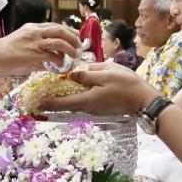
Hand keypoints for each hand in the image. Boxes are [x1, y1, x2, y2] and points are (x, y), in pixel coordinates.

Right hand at [0, 23, 80, 74]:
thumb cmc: (4, 54)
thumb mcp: (22, 46)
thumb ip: (37, 51)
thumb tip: (51, 62)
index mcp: (32, 28)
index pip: (54, 26)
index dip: (67, 31)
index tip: (75, 36)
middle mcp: (35, 32)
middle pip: (60, 30)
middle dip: (73, 37)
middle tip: (80, 45)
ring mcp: (34, 42)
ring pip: (59, 41)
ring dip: (70, 49)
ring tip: (75, 55)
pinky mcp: (34, 54)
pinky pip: (52, 56)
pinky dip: (60, 61)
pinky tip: (62, 65)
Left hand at [40, 62, 162, 115]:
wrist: (144, 100)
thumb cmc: (127, 85)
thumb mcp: (106, 73)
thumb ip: (87, 74)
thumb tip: (72, 74)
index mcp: (87, 99)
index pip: (63, 103)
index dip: (49, 102)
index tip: (37, 101)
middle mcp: (89, 107)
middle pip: (67, 104)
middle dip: (54, 100)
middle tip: (42, 94)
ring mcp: (95, 108)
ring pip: (76, 103)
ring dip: (65, 98)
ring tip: (54, 90)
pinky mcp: (101, 107)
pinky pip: (84, 101)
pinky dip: (76, 96)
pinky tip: (75, 88)